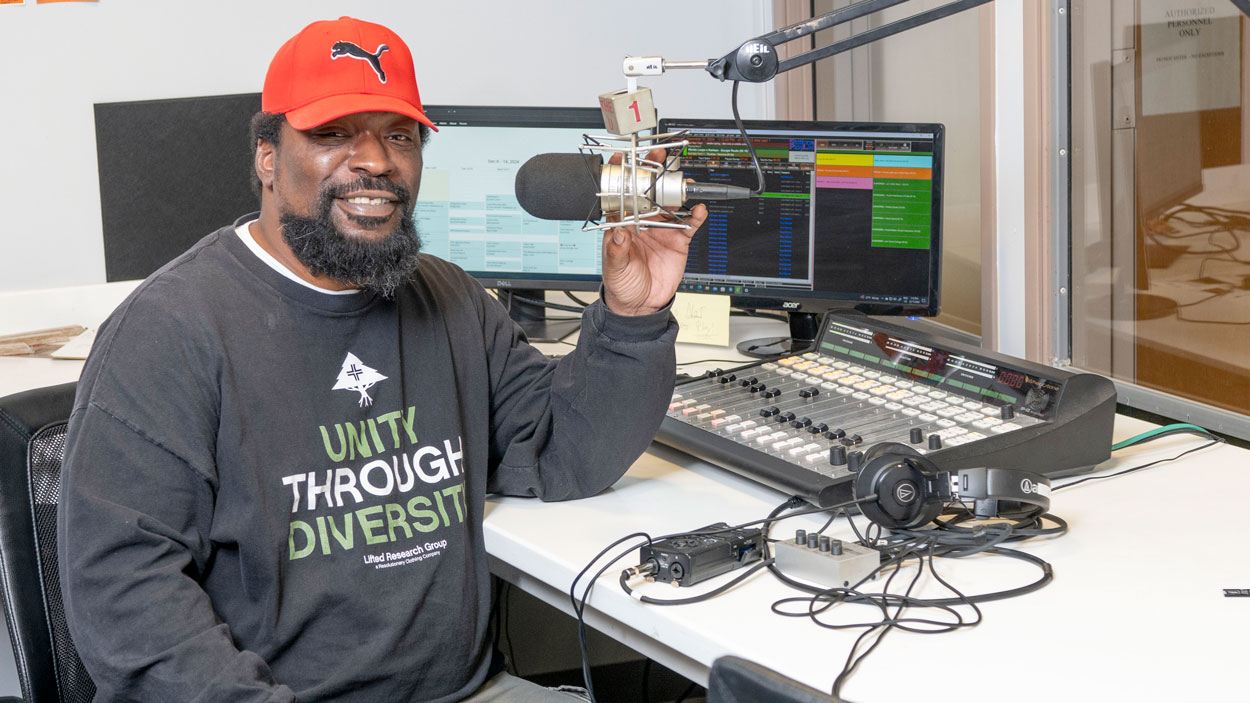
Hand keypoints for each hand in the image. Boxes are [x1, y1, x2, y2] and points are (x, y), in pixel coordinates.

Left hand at [600, 147, 708, 315]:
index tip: (622, 159)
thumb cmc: (621, 285)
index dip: (621, 176)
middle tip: (658, 156)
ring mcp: (661, 229)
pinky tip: (700, 209)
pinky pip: (689, 224)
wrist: (640, 306)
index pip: (621, 195)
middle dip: (653, 172)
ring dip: (676, 190)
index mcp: (622, 224)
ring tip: (683, 181)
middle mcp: (642, 222)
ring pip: (670, 203)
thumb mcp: (614, 268)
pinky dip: (695, 215)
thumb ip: (617, 249)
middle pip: (648, 191)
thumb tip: (618, 230)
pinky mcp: (678, 240)